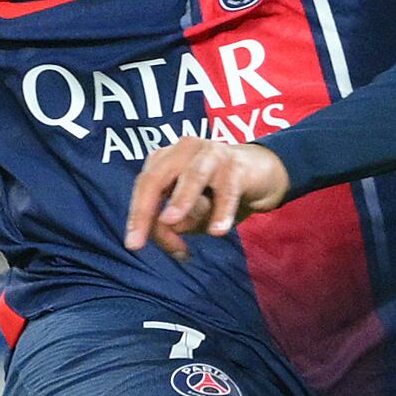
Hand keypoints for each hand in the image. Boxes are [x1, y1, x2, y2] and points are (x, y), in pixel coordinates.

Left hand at [126, 135, 290, 258]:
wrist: (261, 174)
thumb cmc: (217, 193)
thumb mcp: (193, 212)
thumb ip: (177, 221)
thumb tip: (169, 228)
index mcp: (166, 159)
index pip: (144, 187)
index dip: (138, 216)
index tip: (134, 245)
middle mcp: (184, 150)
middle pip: (157, 179)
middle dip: (145, 210)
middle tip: (138, 243)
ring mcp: (211, 154)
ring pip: (192, 177)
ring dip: (180, 199)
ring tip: (170, 221)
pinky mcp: (237, 165)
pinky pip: (227, 191)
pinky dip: (222, 211)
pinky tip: (218, 231)